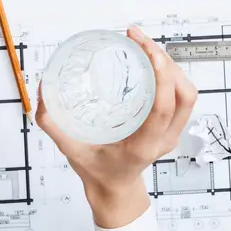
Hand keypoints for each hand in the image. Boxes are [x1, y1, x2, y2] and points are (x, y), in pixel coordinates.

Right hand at [37, 26, 196, 227]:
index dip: (162, 77)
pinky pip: (182, 95)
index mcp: (143, 146)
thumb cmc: (98, 172)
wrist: (115, 188)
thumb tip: (43, 93)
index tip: (148, 52)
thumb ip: (55, 125)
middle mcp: (164, 138)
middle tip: (140, 41)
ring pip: (187, 93)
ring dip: (171, 66)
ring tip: (145, 45)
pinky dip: (171, 74)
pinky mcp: (173, 124)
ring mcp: (172, 132)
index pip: (163, 109)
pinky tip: (151, 60)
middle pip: (183, 95)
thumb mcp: (72, 151)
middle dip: (167, 62)